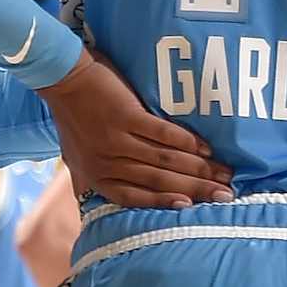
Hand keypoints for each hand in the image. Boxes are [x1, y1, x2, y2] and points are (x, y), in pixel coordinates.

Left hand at [45, 50, 230, 209]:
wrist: (62, 77)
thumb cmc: (72, 116)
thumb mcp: (75, 156)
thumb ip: (93, 178)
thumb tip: (101, 202)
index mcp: (96, 177)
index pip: (137, 199)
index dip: (167, 205)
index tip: (193, 209)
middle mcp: (107, 163)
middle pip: (159, 183)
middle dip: (196, 190)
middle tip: (224, 195)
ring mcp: (116, 141)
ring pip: (165, 162)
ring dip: (199, 169)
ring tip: (224, 173)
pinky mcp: (125, 117)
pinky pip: (162, 134)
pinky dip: (186, 141)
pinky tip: (206, 148)